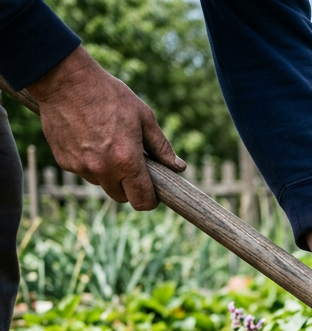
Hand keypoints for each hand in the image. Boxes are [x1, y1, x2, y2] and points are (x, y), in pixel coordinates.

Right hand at [27, 46, 185, 209]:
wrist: (64, 79)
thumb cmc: (109, 95)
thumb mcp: (144, 117)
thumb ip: (161, 147)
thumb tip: (178, 168)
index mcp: (126, 161)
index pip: (142, 201)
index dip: (150, 199)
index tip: (153, 190)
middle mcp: (102, 169)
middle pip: (122, 197)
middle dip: (130, 186)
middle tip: (132, 164)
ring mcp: (81, 167)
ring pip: (102, 184)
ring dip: (108, 174)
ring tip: (108, 145)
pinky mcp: (64, 161)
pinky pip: (83, 171)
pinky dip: (89, 163)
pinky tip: (89, 139)